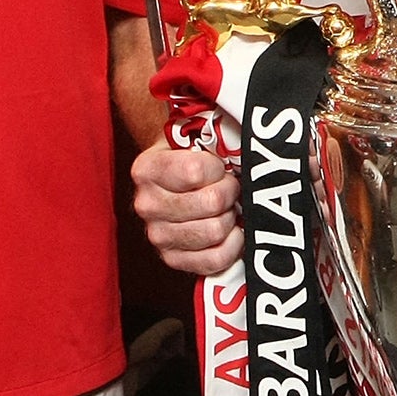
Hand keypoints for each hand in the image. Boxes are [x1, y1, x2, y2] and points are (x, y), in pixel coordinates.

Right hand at [132, 138, 241, 274]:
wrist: (176, 180)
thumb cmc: (193, 156)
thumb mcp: (195, 135)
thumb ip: (213, 136)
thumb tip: (250, 143)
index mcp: (146, 169)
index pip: (196, 171)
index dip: (219, 168)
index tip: (219, 165)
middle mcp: (146, 204)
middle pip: (211, 202)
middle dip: (231, 192)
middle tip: (230, 186)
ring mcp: (157, 235)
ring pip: (215, 231)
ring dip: (231, 217)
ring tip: (227, 207)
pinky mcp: (172, 259)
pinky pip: (215, 260)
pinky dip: (232, 246)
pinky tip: (231, 231)